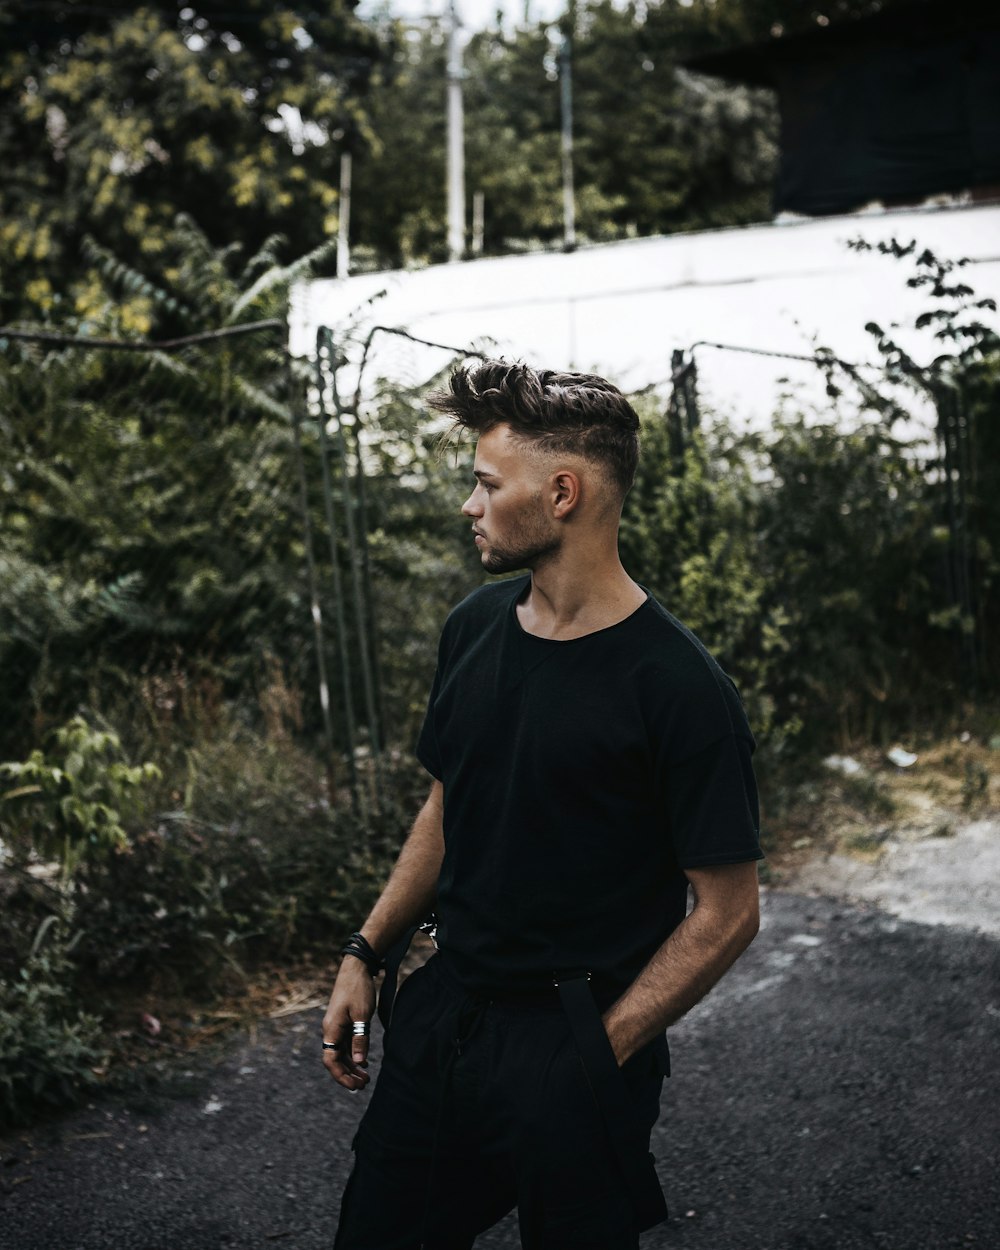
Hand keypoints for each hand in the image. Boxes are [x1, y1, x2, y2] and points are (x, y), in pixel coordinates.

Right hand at [322, 956, 376, 1090]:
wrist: (356, 968)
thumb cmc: (358, 989)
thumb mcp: (362, 1015)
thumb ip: (360, 1039)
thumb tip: (358, 1062)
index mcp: (331, 1029)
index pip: (331, 1061)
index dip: (341, 1076)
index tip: (355, 1086)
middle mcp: (331, 1030)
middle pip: (335, 1059)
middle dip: (348, 1074)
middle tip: (363, 1085)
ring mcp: (336, 1026)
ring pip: (341, 1052)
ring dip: (352, 1065)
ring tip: (365, 1077)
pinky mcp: (343, 1021)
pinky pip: (345, 1043)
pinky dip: (353, 1054)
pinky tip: (363, 1061)